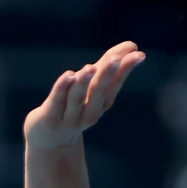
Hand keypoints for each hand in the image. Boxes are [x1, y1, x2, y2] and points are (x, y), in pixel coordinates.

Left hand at [24, 42, 144, 149]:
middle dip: (107, 76)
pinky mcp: (49, 118)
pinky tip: (68, 75)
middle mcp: (88, 112)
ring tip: (90, 67)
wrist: (50, 141)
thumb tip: (133, 46)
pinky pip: (56, 102)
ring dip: (84, 83)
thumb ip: (107, 66)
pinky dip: (62, 89)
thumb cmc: (74, 107)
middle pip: (98, 92)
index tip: (137, 54)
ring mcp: (69, 117)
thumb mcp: (91, 87)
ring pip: (77, 98)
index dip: (124, 69)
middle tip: (115, 59)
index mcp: (102, 103)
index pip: (114, 84)